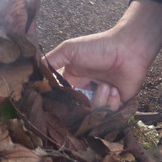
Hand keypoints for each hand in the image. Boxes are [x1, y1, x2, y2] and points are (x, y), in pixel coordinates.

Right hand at [45, 0, 161, 109]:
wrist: (128, 48)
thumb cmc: (98, 47)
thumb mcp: (69, 50)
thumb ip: (50, 61)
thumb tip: (33, 76)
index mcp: (72, 79)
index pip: (61, 97)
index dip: (59, 103)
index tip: (59, 105)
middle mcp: (85, 90)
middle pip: (77, 110)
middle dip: (82, 106)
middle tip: (86, 98)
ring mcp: (101, 97)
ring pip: (93, 113)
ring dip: (100, 100)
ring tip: (106, 86)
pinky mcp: (116, 103)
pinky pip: (109, 114)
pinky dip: (111, 102)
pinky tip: (114, 89)